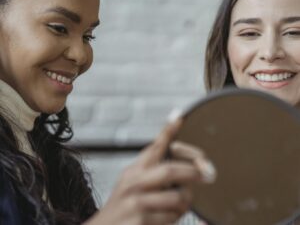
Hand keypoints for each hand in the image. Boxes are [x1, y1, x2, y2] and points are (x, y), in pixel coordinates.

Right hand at [84, 119, 215, 224]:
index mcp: (134, 170)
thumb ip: (151, 171)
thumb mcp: (131, 184)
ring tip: (181, 204)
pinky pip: (171, 217)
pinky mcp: (140, 221)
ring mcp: (136, 202)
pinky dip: (176, 218)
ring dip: (185, 202)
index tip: (180, 118)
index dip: (168, 132)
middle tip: (205, 174)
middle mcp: (133, 182)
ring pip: (176, 197)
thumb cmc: (123, 207)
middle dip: (192, 172)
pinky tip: (167, 218)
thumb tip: (178, 160)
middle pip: (170, 171)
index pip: (154, 147)